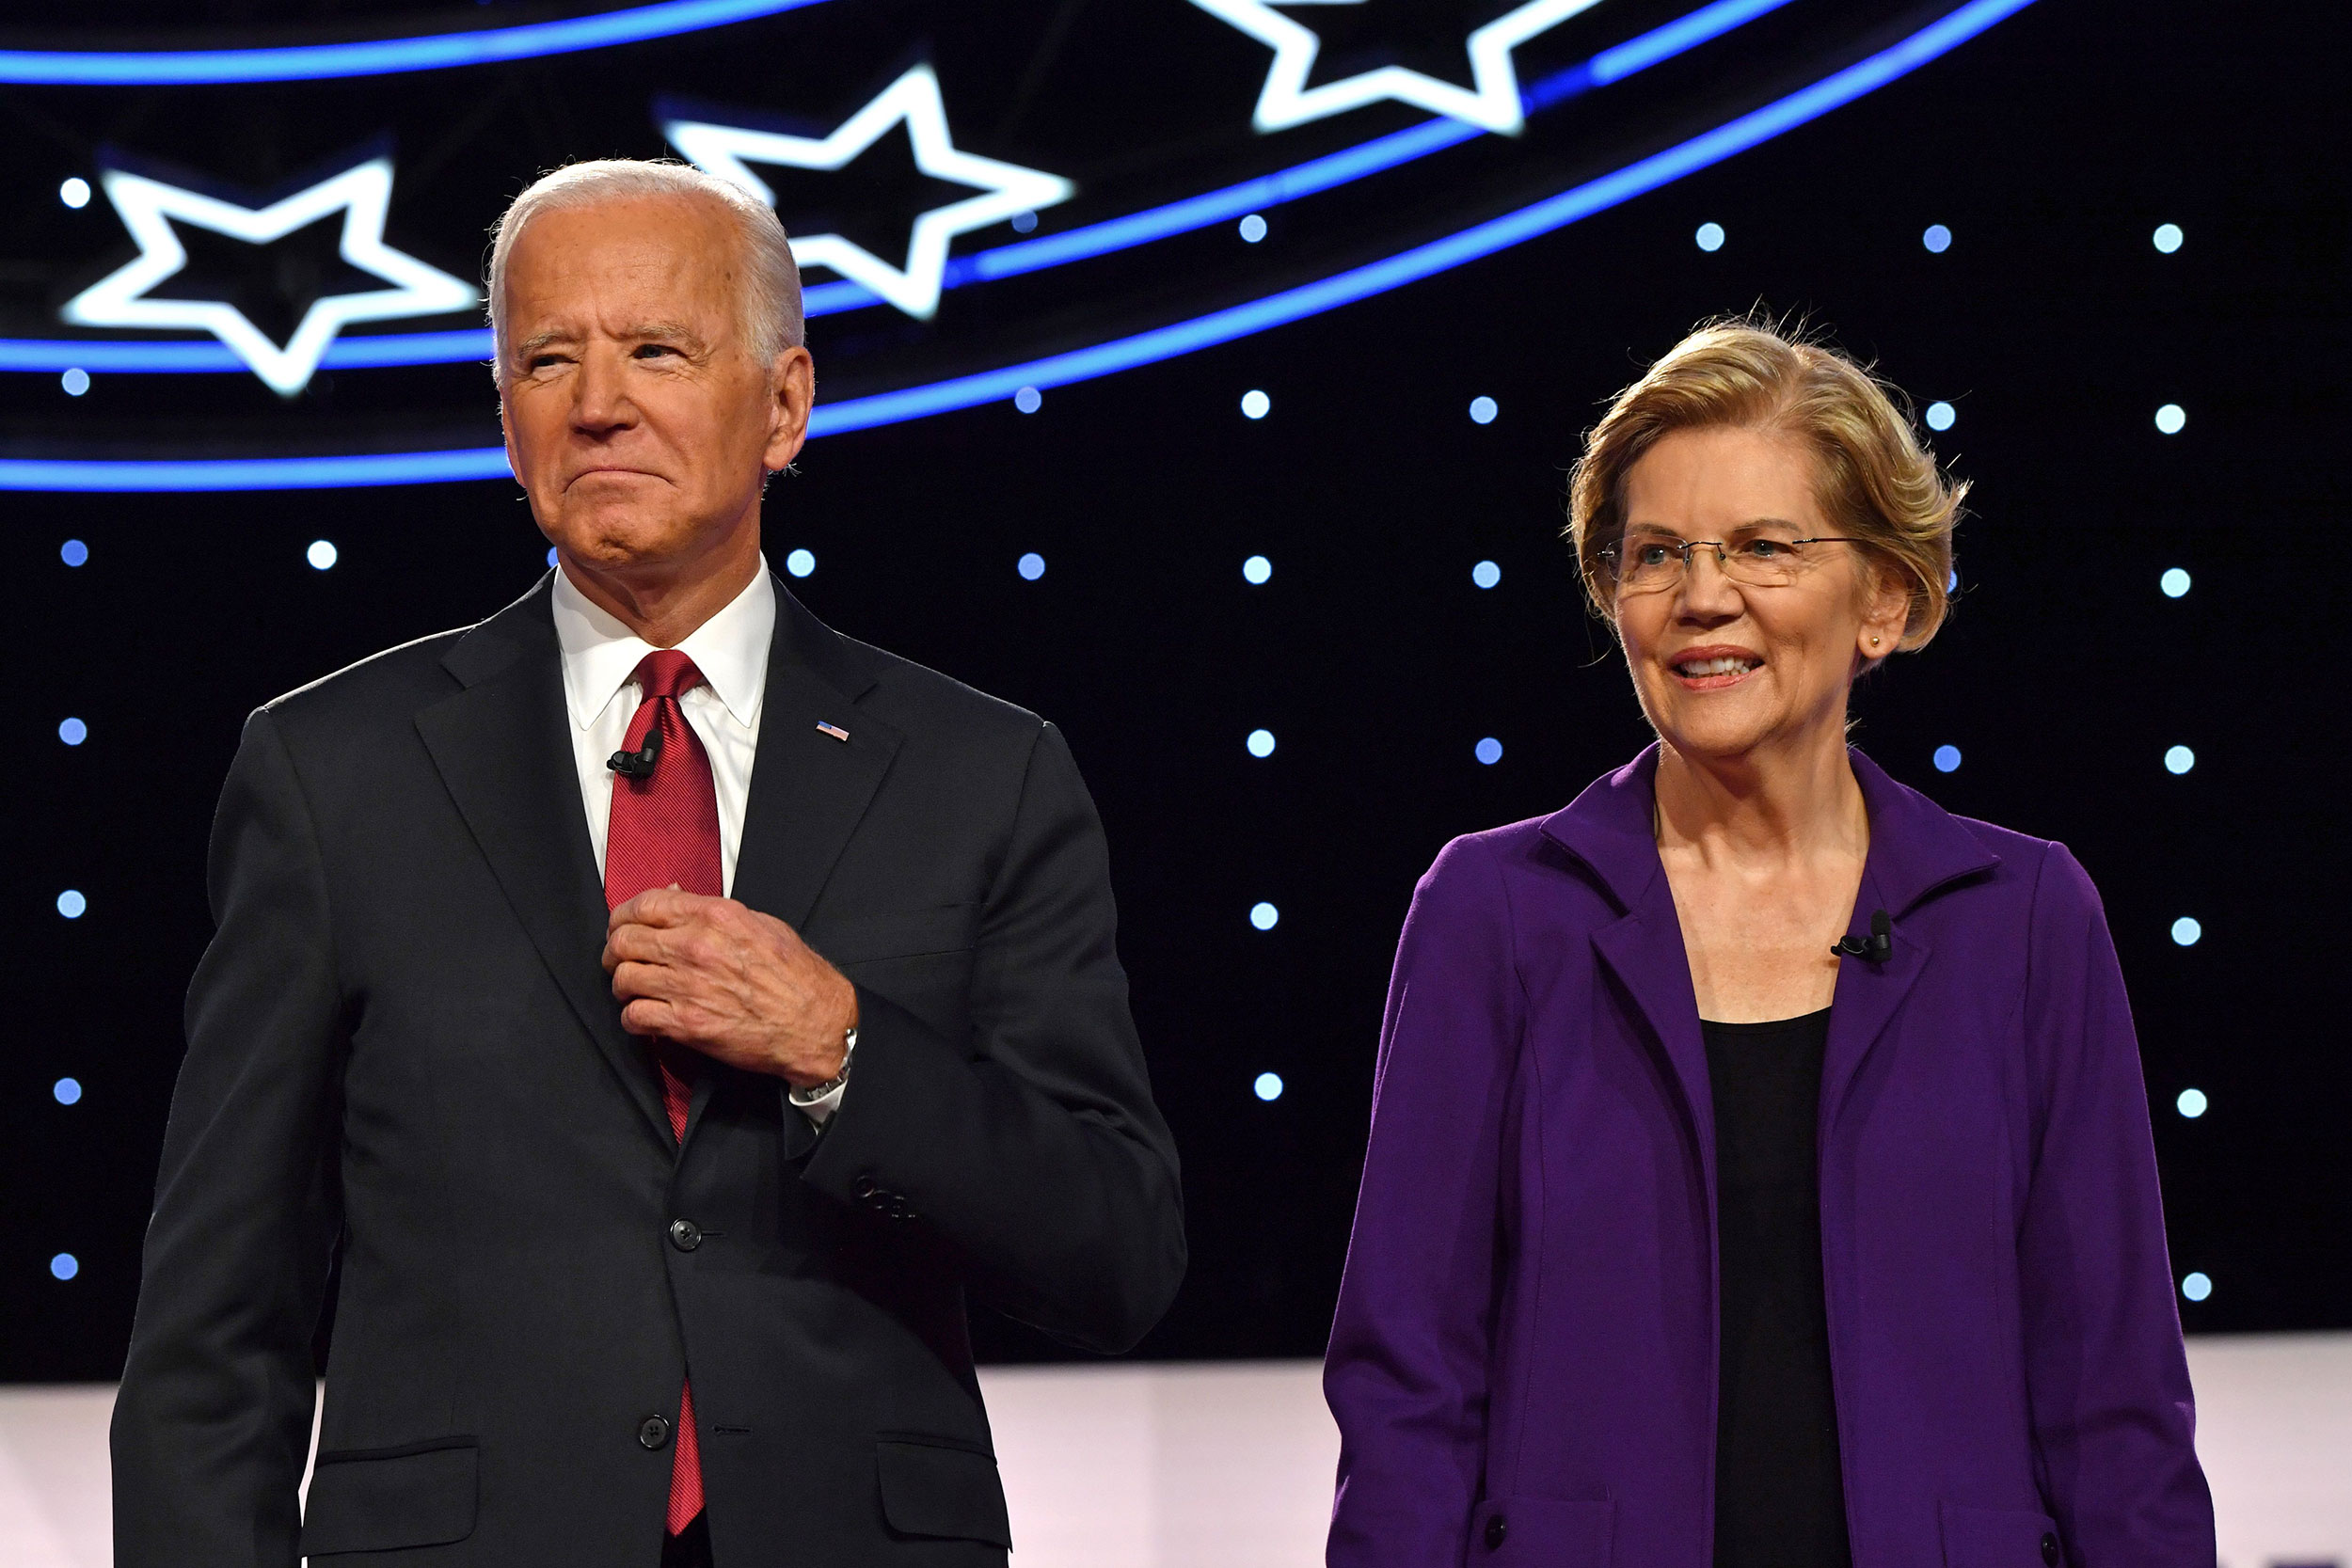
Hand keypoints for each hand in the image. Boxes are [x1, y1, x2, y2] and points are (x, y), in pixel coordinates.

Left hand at [602, 886, 856, 1087]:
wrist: (814, 1023)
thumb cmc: (795, 975)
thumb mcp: (761, 924)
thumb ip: (713, 911)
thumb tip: (675, 898)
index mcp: (715, 916)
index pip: (645, 904)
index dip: (624, 915)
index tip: (622, 924)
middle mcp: (695, 947)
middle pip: (624, 940)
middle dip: (615, 950)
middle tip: (620, 958)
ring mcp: (688, 987)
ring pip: (624, 978)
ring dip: (623, 984)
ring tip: (634, 989)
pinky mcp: (686, 1024)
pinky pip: (635, 1017)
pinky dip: (633, 1018)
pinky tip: (645, 1016)